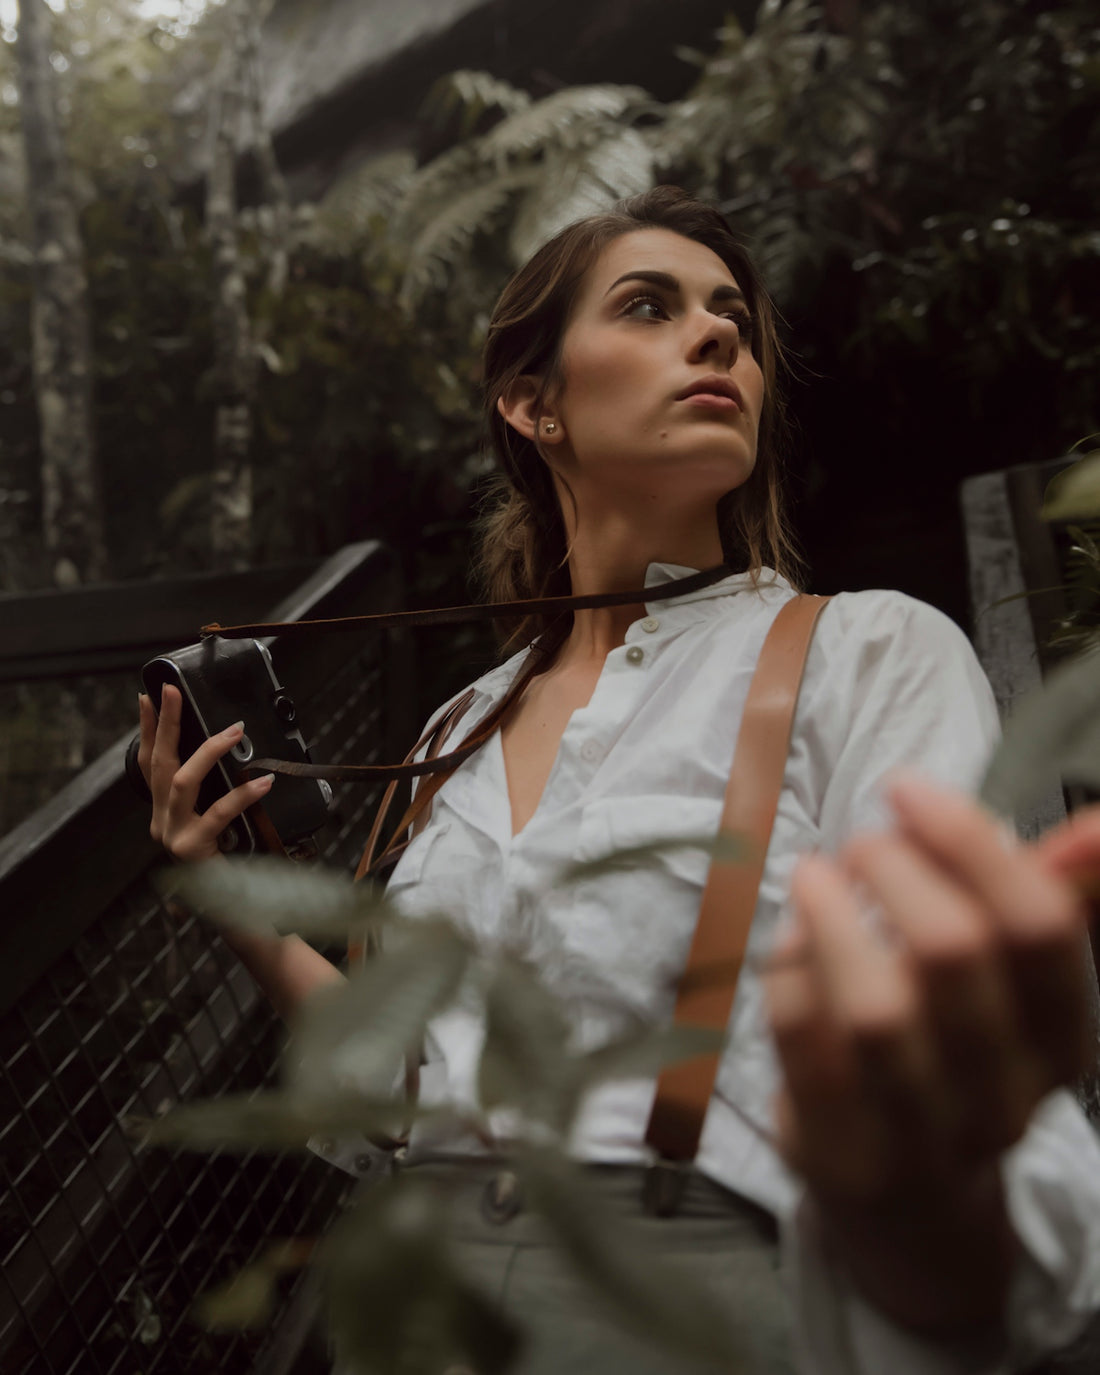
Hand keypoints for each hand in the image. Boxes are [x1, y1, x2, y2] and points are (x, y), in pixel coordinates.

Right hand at [137, 685, 274, 861]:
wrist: (235, 907)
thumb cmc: (230, 859)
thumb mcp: (218, 820)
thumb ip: (215, 792)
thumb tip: (232, 748)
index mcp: (164, 812)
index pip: (151, 763)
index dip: (149, 729)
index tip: (149, 696)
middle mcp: (162, 821)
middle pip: (160, 764)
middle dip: (167, 723)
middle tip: (173, 691)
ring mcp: (173, 835)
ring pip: (182, 782)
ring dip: (208, 751)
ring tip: (235, 730)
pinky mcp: (192, 848)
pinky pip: (219, 813)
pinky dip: (242, 794)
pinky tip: (263, 782)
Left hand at [765, 770, 1093, 1329]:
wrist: (911, 1202)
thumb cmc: (954, 1049)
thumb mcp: (1007, 982)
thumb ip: (1047, 898)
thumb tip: (1098, 826)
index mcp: (1062, 1039)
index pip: (1041, 928)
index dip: (969, 840)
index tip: (907, 789)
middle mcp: (1005, 1094)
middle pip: (954, 954)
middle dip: (893, 870)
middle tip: (860, 844)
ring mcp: (921, 1134)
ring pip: (877, 1011)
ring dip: (835, 920)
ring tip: (814, 876)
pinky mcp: (842, 1153)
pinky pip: (807, 1049)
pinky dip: (790, 976)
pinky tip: (787, 942)